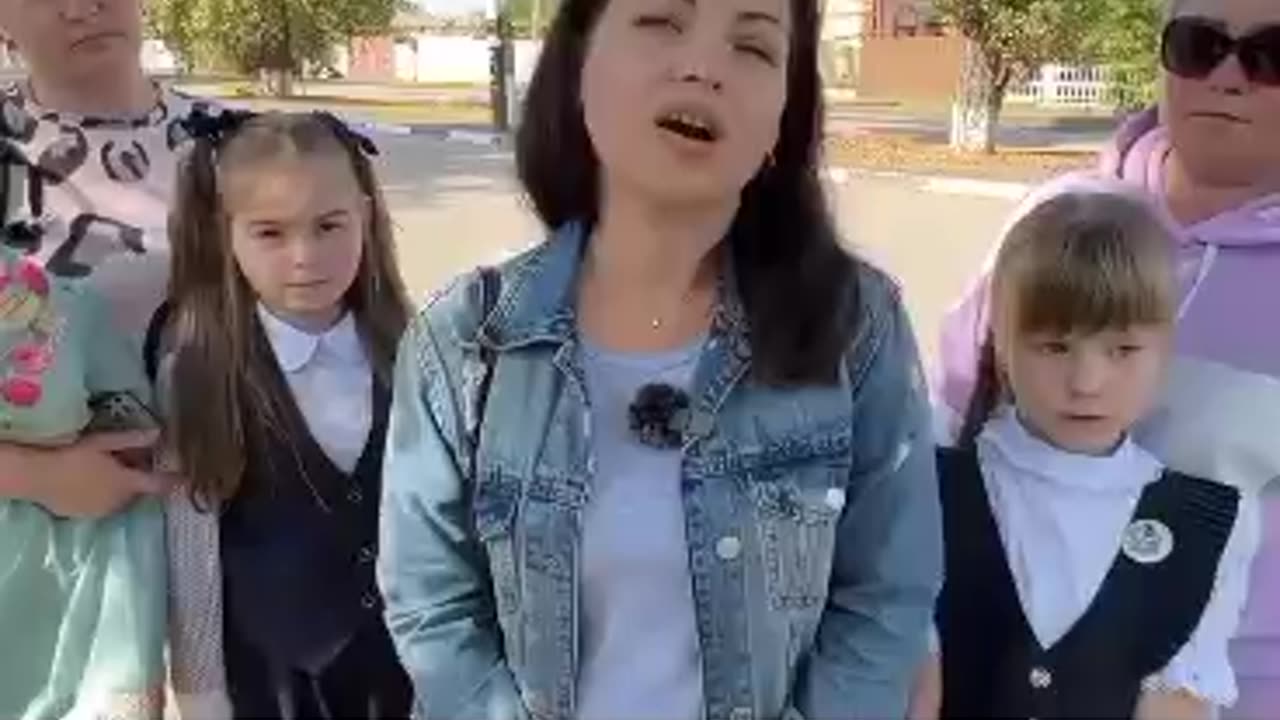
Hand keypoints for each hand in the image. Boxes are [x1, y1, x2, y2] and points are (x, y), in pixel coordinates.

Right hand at [29, 429, 168, 517]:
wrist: (37, 477)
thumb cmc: (72, 456)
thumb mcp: (104, 443)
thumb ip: (132, 439)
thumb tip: (159, 433)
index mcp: (127, 483)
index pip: (158, 485)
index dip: (174, 482)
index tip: (187, 480)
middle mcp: (119, 501)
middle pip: (138, 490)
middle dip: (138, 477)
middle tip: (127, 459)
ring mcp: (102, 512)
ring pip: (121, 499)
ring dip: (121, 487)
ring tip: (106, 469)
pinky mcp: (86, 517)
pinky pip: (103, 506)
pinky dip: (104, 496)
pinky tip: (90, 482)